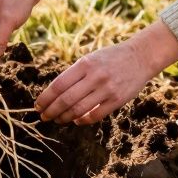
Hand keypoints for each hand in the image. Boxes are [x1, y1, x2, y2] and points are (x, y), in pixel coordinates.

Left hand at [35, 22, 177, 124]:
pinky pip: (95, 115)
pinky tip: (76, 121)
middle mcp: (95, 76)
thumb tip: (54, 94)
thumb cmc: (110, 58)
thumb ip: (74, 74)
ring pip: (79, 110)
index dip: (46, 98)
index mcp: (85, 64)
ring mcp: (107, 89)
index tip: (38, 106)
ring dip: (64, 117)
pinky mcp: (118, 100)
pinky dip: (82, 120)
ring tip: (58, 120)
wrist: (140, 57)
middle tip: (44, 117)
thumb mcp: (90, 58)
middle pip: (66, 99)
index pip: (59, 85)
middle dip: (51, 111)